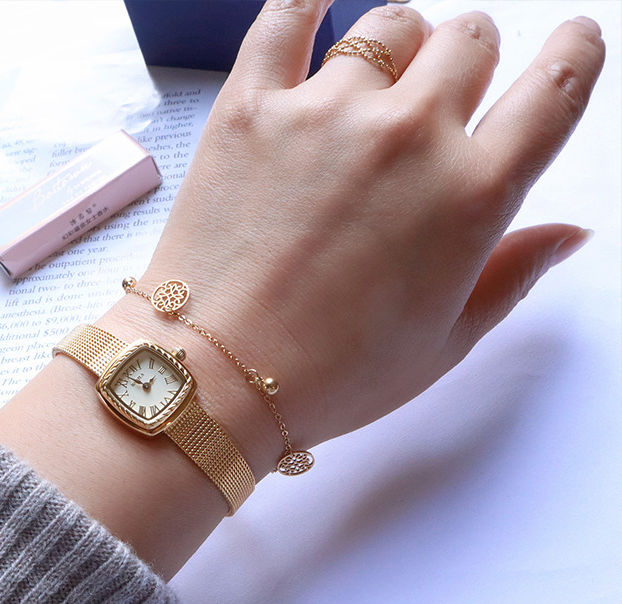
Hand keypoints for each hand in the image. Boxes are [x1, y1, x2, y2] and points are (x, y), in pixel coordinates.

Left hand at [0, 2, 604, 576]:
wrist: (216, 380)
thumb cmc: (331, 376)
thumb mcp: (442, 342)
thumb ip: (511, 275)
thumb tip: (569, 233)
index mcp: (469, 198)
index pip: (554, 90)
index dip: (573, 58)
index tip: (570, 48)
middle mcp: (407, 137)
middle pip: (469, 41)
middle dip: (468, 63)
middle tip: (440, 102)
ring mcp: (325, 113)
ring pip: (390, 26)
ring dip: (399, 46)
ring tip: (376, 87)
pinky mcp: (250, 108)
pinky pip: (286, 15)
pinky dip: (307, 0)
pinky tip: (317, 3)